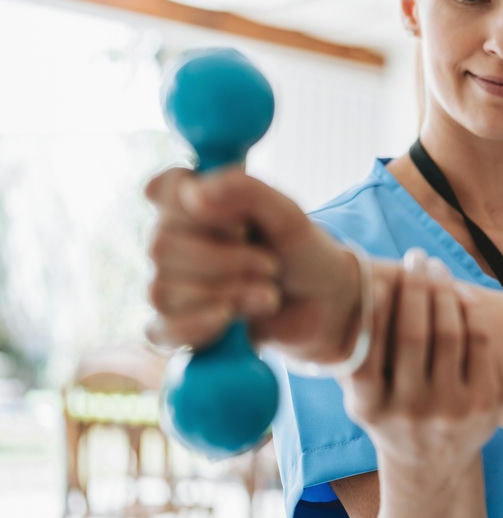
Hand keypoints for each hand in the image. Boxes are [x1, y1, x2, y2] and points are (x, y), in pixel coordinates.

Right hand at [144, 167, 358, 362]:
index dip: (194, 203)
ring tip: (267, 294)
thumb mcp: (288, 216)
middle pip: (162, 245)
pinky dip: (198, 325)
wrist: (325, 307)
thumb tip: (194, 193)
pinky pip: (162, 329)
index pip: (165, 188)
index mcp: (198, 203)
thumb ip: (247, 193)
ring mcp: (170, 284)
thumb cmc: (302, 254)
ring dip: (227, 293)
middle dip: (226, 260)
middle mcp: (174, 240)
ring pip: (163, 289)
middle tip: (270, 264)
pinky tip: (229, 320)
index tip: (238, 218)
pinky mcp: (176, 327)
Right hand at [346, 249, 499, 471]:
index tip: (380, 280)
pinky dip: (470, 312)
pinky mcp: (484, 405)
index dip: (374, 314)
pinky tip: (462, 293)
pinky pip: (479, 345)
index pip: (367, 355)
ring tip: (436, 267)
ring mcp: (450, 410)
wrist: (432, 465)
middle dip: (415, 288)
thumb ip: (351, 359)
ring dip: (443, 292)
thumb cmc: (390, 416)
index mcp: (369, 409)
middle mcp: (409, 412)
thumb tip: (335, 300)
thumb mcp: (363, 399)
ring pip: (449, 335)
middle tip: (414, 257)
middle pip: (414, 336)